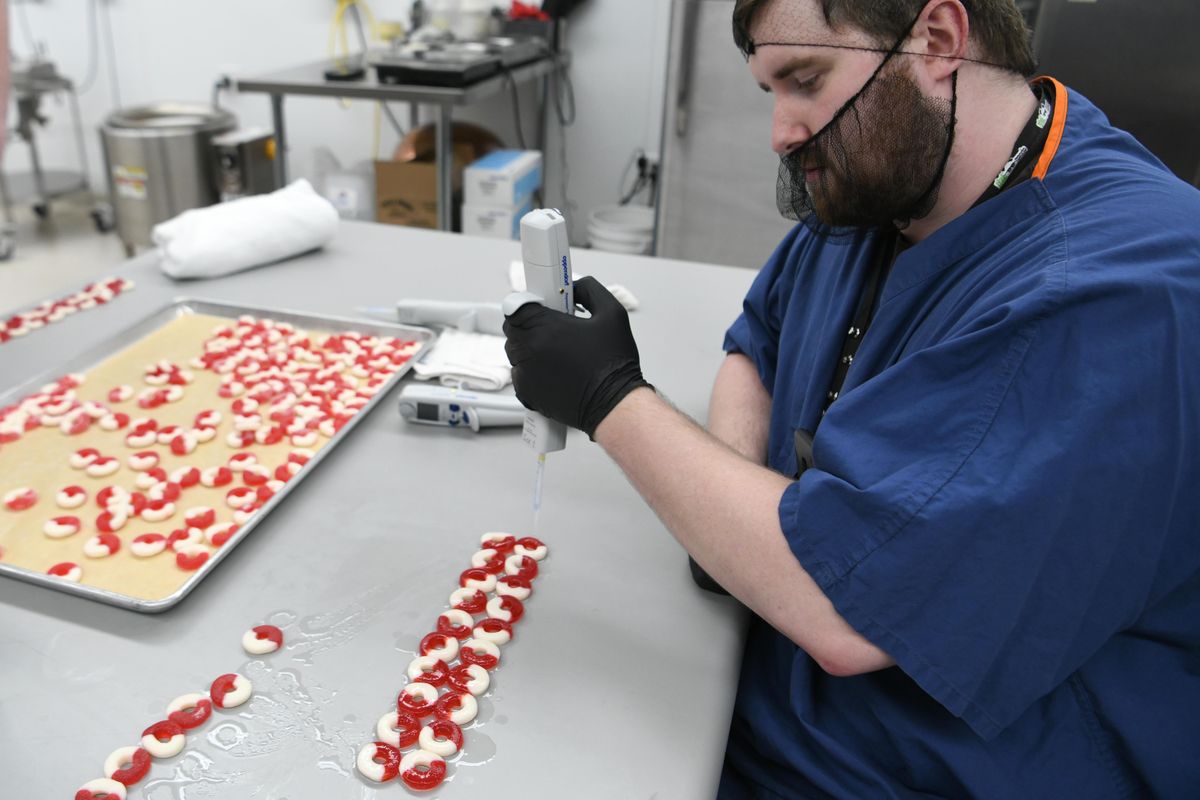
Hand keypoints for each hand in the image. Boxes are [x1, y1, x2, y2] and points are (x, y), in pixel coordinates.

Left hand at [503, 276, 650, 437]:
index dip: (529, 304)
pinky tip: (555, 371)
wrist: (615, 405)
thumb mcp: (612, 313)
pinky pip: (519, 375)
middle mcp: (529, 351)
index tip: (541, 306)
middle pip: (513, 329)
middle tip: (555, 329)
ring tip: (559, 353)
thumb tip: (574, 287)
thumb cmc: (614, 365)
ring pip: (516, 352)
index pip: (515, 306)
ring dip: (531, 348)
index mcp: (545, 328)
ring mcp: (525, 375)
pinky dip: (532, 371)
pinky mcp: (527, 395)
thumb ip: (589, 290)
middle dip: (530, 325)